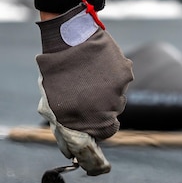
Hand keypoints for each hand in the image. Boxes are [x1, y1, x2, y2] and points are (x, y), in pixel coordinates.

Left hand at [36, 1, 132, 174]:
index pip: (106, 132)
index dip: (99, 127)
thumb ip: (68, 124)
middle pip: (113, 113)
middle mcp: (109, 107)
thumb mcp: (55, 105)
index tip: (93, 118)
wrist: (68, 38)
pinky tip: (99, 66)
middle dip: (102, 106)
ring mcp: (118, 90)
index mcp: (92, 119)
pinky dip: (114, 74)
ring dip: (108, 89)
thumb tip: (72, 144)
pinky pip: (122, 79)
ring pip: (118, 95)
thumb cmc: (58, 74)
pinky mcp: (125, 73)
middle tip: (88, 91)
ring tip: (91, 75)